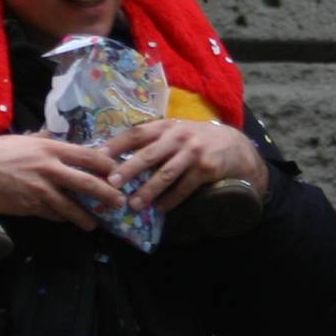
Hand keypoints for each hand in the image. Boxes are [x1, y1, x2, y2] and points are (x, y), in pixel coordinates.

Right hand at [0, 134, 125, 230]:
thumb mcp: (21, 139)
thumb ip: (40, 139)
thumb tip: (52, 134)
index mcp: (49, 148)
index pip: (87, 155)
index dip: (106, 164)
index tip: (117, 170)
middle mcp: (50, 169)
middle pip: (88, 183)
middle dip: (107, 194)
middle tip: (120, 201)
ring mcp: (42, 191)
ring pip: (73, 206)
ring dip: (86, 216)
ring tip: (95, 223)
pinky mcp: (32, 208)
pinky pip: (54, 214)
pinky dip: (62, 218)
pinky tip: (67, 221)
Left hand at [104, 118, 267, 211]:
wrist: (236, 145)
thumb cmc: (197, 139)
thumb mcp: (176, 131)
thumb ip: (154, 140)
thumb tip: (120, 154)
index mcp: (166, 126)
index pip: (137, 132)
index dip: (117, 143)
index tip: (99, 155)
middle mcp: (179, 136)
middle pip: (149, 153)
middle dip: (129, 169)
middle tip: (112, 183)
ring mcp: (193, 152)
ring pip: (166, 174)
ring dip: (148, 190)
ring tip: (133, 204)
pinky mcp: (206, 169)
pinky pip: (185, 187)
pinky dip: (171, 200)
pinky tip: (160, 209)